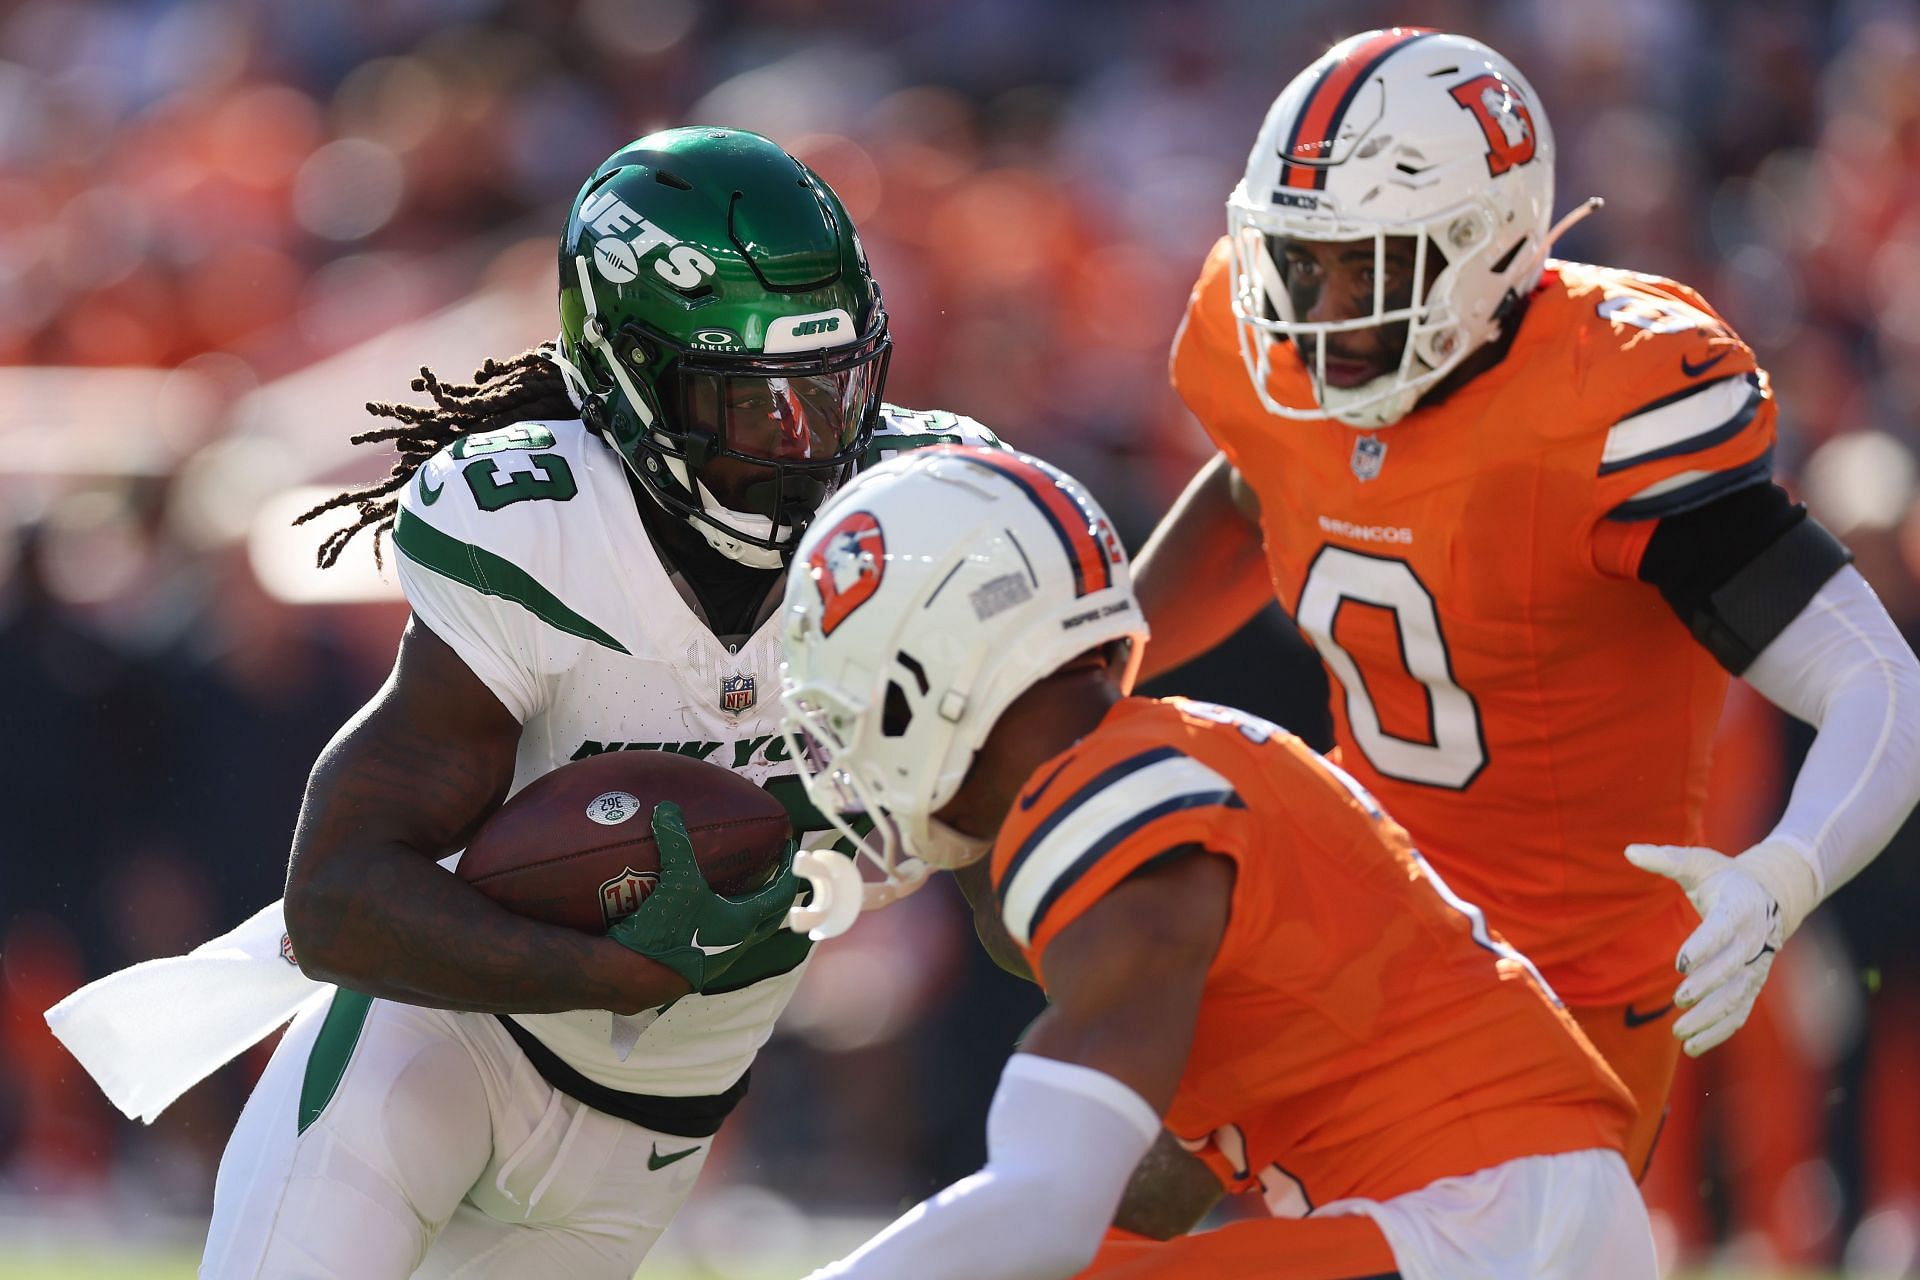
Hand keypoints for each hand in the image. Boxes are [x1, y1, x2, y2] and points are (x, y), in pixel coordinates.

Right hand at [608, 802, 798, 992]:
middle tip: (770, 868)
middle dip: (775, 892)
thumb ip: (674, 844)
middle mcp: (738, 943)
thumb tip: (667, 809)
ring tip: (738, 887)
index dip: (788, 871)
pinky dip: (721, 922)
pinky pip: (720, 940)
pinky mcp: (697, 966)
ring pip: (746, 931)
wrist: (634, 979)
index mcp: (744, 923)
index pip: (781, 895)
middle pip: (770, 916)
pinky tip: (701, 910)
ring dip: (749, 910)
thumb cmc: (666, 934)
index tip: (789, 852)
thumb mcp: (675, 883)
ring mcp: (719, 959)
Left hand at [1624, 842, 1789, 1056]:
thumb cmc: (1724, 878)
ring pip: (1737, 998)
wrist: (1770, 896)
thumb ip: (1666, 859)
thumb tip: (1629, 850)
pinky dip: (1719, 1032)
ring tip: (1680, 1032)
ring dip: (1711, 1017)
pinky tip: (1693, 1047)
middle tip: (1679, 999)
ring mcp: (1756, 967)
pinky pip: (1739, 1013)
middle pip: (1733, 969)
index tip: (1681, 962)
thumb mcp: (1698, 862)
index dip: (1705, 947)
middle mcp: (1754, 941)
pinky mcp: (1751, 985)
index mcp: (1740, 908)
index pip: (1723, 930)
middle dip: (1708, 986)